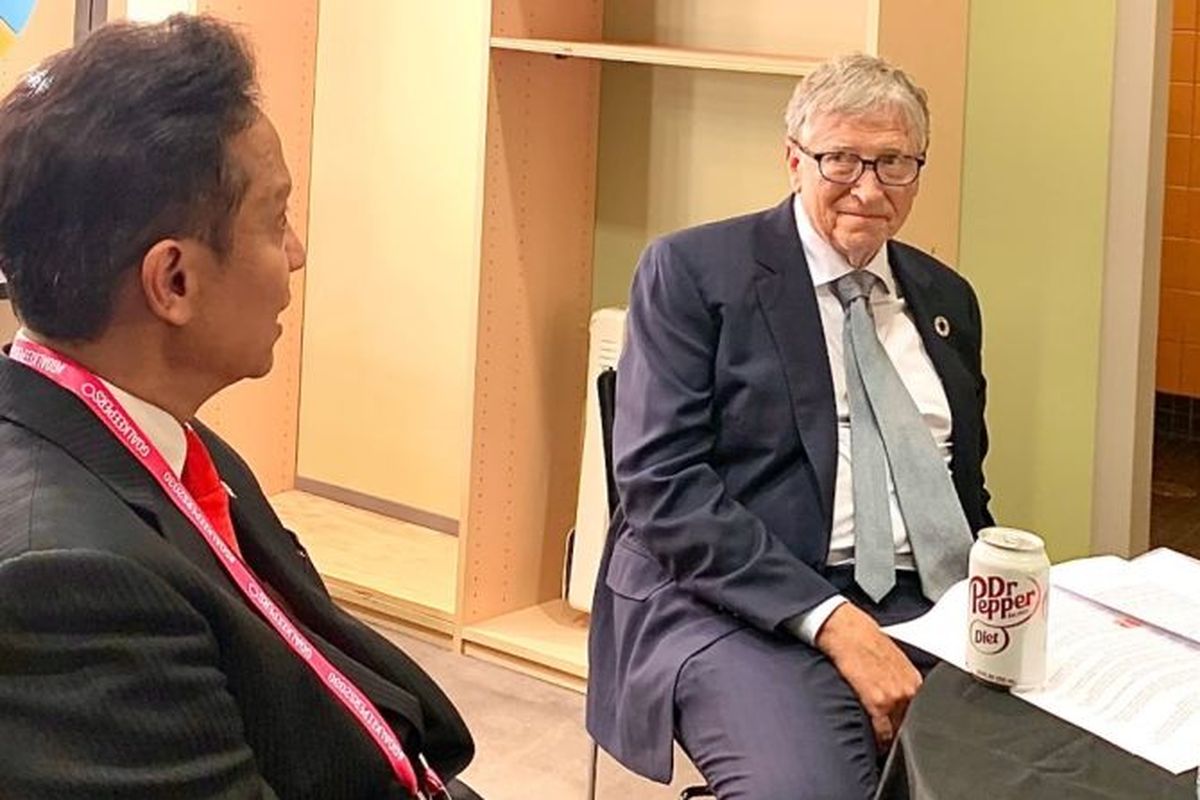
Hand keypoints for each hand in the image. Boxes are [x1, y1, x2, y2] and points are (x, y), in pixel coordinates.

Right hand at [814, 602, 920, 751]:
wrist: (849, 632)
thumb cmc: (865, 642)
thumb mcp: (893, 661)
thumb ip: (902, 683)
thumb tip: (902, 701)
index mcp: (915, 681)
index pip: (921, 715)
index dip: (912, 726)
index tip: (907, 734)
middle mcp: (909, 690)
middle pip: (911, 724)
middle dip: (903, 734)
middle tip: (894, 742)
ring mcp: (895, 698)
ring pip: (899, 731)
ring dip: (892, 740)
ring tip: (884, 745)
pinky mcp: (877, 702)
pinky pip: (883, 732)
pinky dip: (880, 741)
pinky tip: (875, 743)